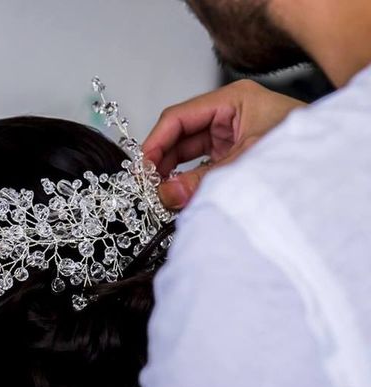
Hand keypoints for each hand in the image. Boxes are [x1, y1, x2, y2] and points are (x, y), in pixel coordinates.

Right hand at [144, 80, 305, 208]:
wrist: (333, 164)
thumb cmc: (303, 148)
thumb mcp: (246, 162)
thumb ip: (204, 180)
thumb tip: (169, 193)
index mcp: (232, 101)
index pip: (179, 117)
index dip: (156, 141)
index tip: (142, 166)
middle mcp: (229, 117)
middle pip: (181, 136)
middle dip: (164, 161)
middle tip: (150, 184)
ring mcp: (232, 137)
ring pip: (190, 154)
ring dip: (175, 174)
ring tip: (164, 194)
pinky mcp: (235, 157)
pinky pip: (203, 167)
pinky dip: (191, 182)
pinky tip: (182, 195)